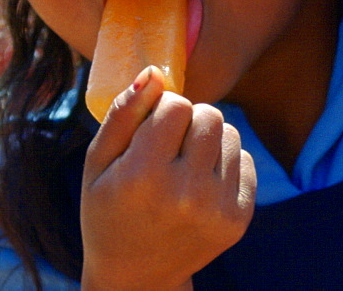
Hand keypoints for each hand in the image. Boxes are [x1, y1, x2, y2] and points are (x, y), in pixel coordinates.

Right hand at [81, 66, 256, 289]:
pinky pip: (244, 160)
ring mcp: (217, 207)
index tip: (152, 131)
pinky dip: (225, 164)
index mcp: (144, 176)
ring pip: (230, 133)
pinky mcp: (239, 217)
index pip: (177, 105)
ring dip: (209, 141)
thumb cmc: (109, 211)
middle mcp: (186, 192)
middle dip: (189, 121)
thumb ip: (123, 114)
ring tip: (184, 166)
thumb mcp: (98, 165)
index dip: (163, 111)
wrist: (137, 276)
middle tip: (169, 148)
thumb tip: (154, 71)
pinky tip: (201, 185)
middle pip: (210, 114)